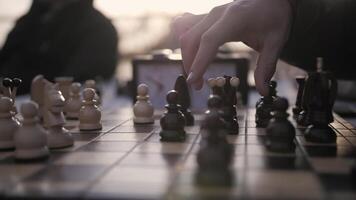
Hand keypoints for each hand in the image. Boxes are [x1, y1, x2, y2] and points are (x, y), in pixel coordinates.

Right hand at [172, 0, 292, 95]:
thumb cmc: (275, 17)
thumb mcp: (276, 42)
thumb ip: (266, 67)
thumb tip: (263, 91)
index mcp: (235, 18)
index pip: (209, 41)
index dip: (199, 61)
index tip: (193, 80)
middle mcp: (217, 14)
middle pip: (192, 39)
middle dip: (190, 64)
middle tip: (198, 85)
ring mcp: (210, 13)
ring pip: (186, 34)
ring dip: (186, 56)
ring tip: (195, 74)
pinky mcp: (207, 16)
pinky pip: (187, 27)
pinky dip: (185, 42)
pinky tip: (188, 53)